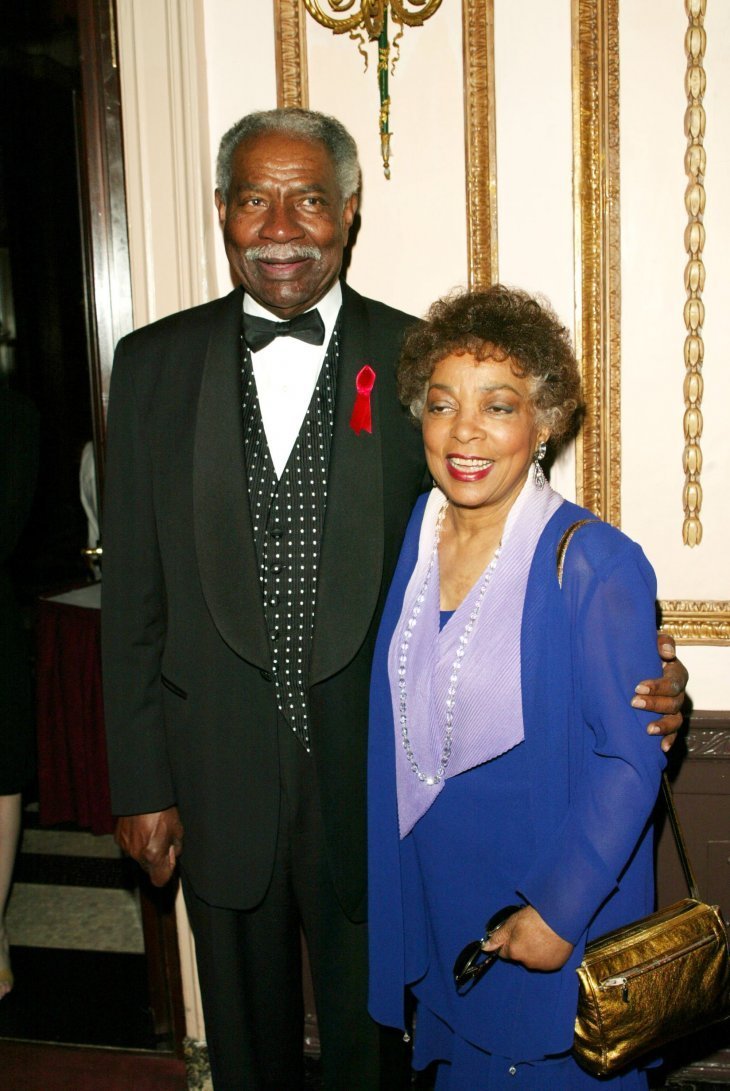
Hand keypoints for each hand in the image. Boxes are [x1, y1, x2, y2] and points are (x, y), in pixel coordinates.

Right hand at [115, 807, 183, 886]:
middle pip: (149, 868)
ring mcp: (127, 847)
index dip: (167, 871)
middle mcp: (138, 855)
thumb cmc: (161, 810)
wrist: (142, 795)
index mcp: (153, 855)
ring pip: (139, 857)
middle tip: (162, 840)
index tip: (169, 859)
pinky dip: (136, 840)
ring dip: (146, 849)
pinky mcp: (119, 839)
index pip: (159, 880)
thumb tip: (173, 854)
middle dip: (156, 858)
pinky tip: (142, 827)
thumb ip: (176, 847)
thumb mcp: (177, 830)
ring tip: (151, 830)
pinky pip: (130, 846)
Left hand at [481, 905, 573, 970]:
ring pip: (533, 960)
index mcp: (514, 952)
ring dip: (534, 951)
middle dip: (521, 947)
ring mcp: (542, 965)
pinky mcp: (555, 965)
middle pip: (519, 956)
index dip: (507, 943)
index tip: (514, 935)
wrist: (561, 918)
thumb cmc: (535, 917)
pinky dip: (546, 954)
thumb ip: (498, 936)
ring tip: (542, 936)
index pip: (504, 953)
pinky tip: (550, 942)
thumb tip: (485, 948)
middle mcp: (526, 963)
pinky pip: (546, 961)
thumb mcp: (512, 922)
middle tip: (530, 932)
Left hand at [631, 633, 687, 751]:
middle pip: (673, 703)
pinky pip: (673, 733)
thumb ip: (662, 642)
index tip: (638, 687)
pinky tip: (662, 748)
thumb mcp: (653, 642)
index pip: (672, 682)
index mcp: (677, 674)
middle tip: (634, 703)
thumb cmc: (645, 652)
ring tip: (648, 730)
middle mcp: (679, 693)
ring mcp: (675, 709)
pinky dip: (668, 740)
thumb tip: (667, 653)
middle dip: (654, 704)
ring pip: (675, 720)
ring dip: (663, 726)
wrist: (637, 664)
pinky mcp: (668, 720)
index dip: (657, 686)